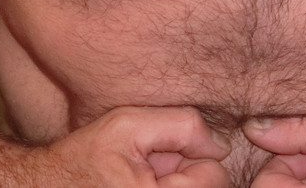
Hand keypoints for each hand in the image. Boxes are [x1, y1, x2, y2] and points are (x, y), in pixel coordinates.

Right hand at [33, 106, 231, 186]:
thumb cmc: (84, 158)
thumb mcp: (127, 125)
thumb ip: (183, 126)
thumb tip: (221, 145)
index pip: (215, 176)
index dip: (191, 159)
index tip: (158, 159)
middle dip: (185, 178)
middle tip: (147, 173)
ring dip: (175, 187)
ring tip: (142, 185)